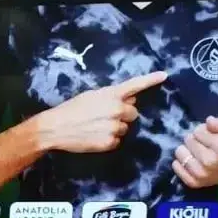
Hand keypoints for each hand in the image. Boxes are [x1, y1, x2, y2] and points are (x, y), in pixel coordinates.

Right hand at [35, 71, 167, 153]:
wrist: (54, 128)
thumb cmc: (70, 110)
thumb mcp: (90, 97)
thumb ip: (111, 97)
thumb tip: (130, 102)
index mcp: (111, 95)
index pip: (135, 85)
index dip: (150, 80)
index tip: (164, 75)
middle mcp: (117, 109)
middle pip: (133, 113)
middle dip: (123, 115)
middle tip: (104, 117)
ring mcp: (114, 127)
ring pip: (124, 128)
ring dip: (114, 128)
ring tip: (95, 128)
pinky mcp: (109, 142)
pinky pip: (116, 141)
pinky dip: (107, 140)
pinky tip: (93, 137)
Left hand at [173, 116, 217, 188]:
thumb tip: (207, 121)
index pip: (198, 131)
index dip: (203, 131)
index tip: (210, 135)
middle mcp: (209, 162)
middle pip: (188, 140)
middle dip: (195, 139)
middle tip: (205, 144)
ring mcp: (200, 174)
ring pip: (179, 152)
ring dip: (187, 150)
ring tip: (198, 152)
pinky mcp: (194, 182)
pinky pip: (175, 166)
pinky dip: (181, 162)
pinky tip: (193, 161)